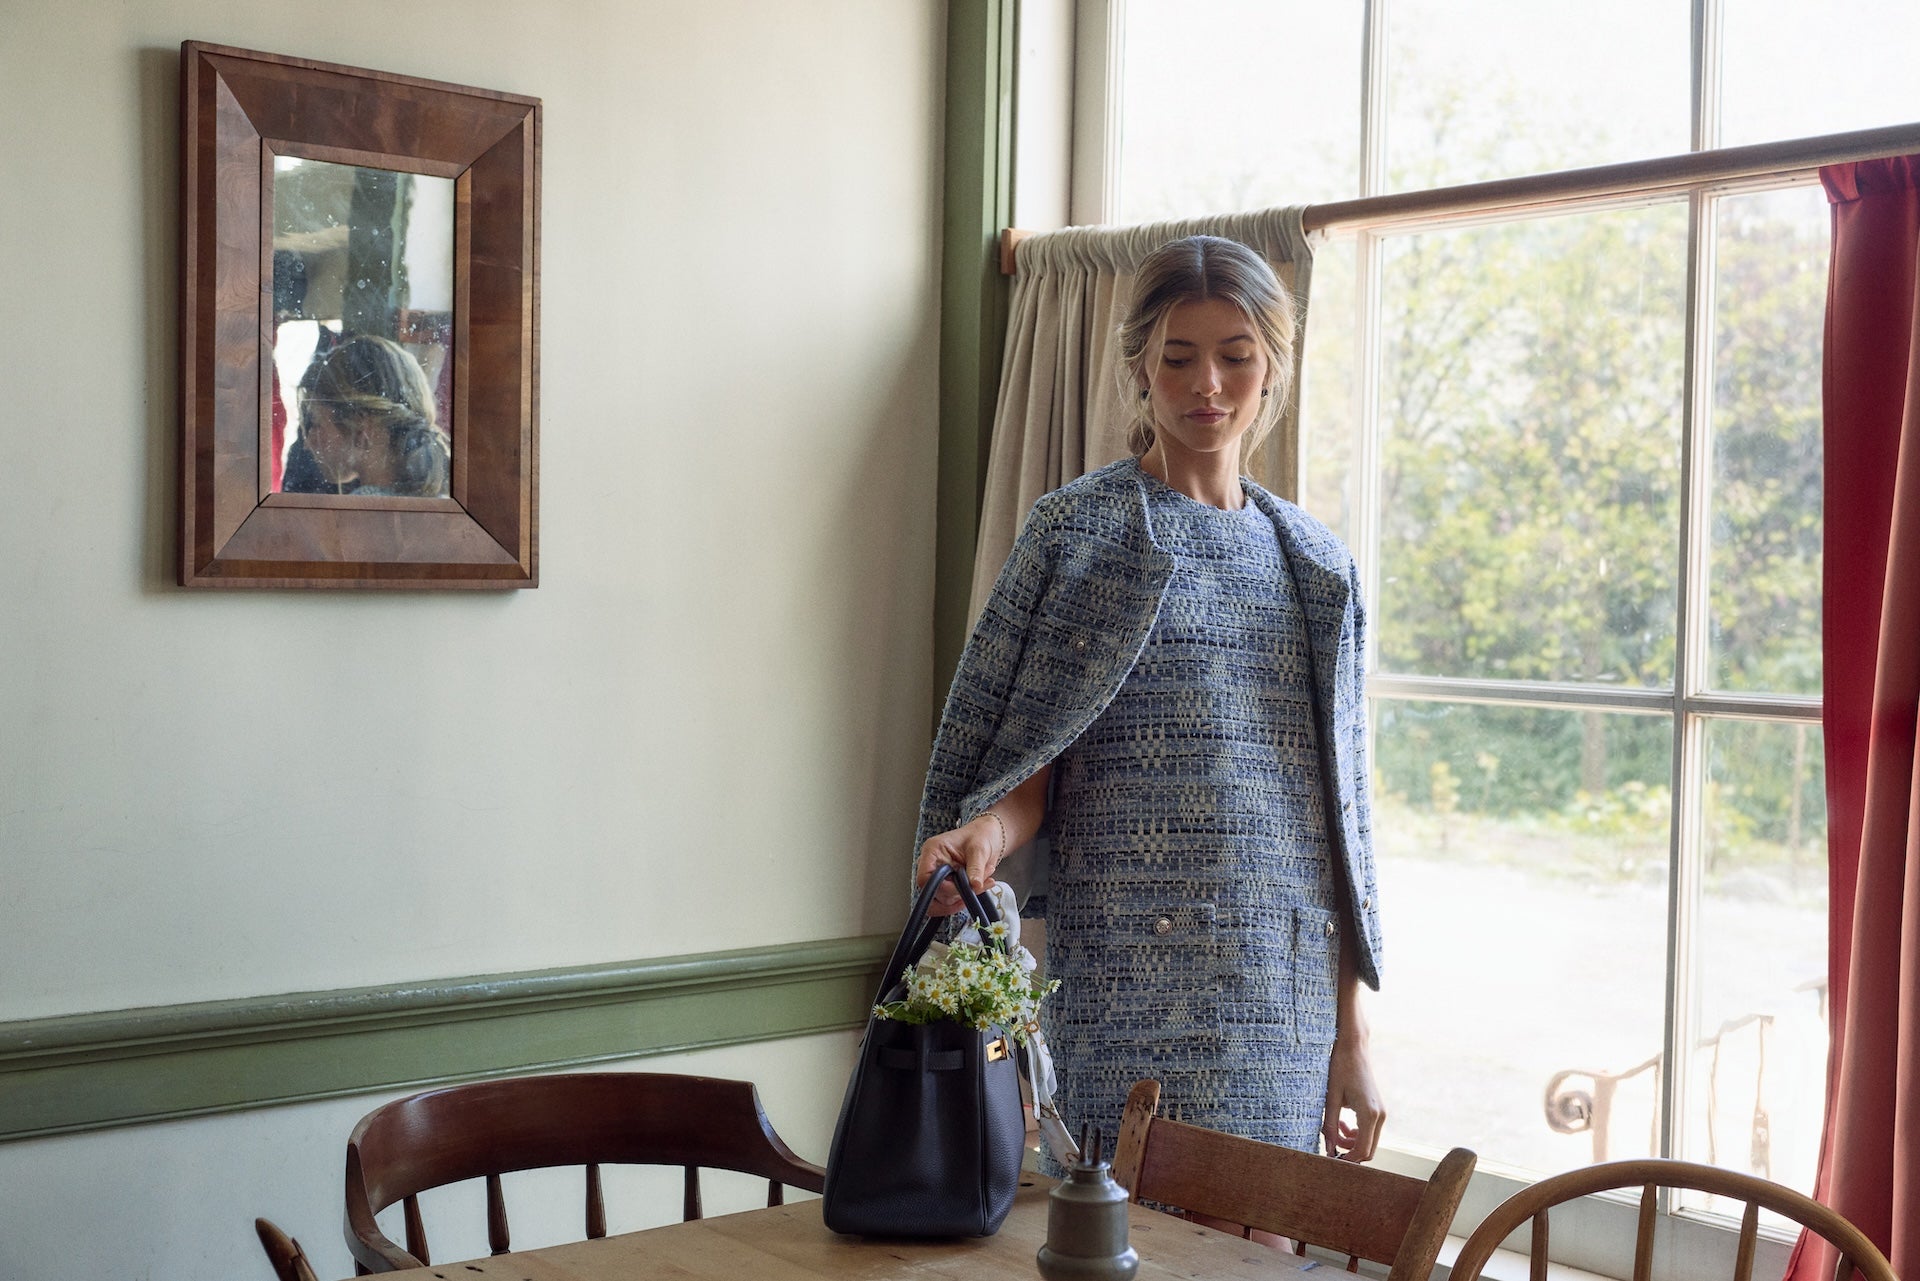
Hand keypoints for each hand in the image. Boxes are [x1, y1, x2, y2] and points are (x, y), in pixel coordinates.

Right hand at [914, 814, 1005, 916]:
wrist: (988, 837)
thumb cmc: (980, 835)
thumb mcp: (980, 849)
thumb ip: (975, 869)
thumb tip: (974, 886)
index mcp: (932, 851)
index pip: (924, 879)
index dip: (942, 888)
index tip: (962, 886)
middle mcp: (932, 865)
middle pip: (933, 893)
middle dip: (957, 893)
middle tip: (976, 885)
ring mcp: (939, 876)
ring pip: (942, 900)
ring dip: (964, 896)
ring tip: (982, 882)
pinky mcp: (947, 885)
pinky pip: (949, 902)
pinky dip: (965, 899)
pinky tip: (977, 888)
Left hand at [1322, 1032, 1384, 1160]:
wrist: (1353, 1047)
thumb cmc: (1340, 1069)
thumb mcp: (1330, 1098)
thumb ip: (1329, 1125)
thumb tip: (1327, 1149)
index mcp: (1369, 1114)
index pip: (1362, 1150)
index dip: (1347, 1159)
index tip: (1330, 1160)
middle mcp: (1379, 1115)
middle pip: (1368, 1149)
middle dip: (1349, 1152)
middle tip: (1330, 1147)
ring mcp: (1381, 1112)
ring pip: (1369, 1141)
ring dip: (1351, 1142)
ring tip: (1333, 1131)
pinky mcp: (1377, 1108)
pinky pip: (1369, 1130)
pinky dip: (1356, 1133)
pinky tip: (1342, 1124)